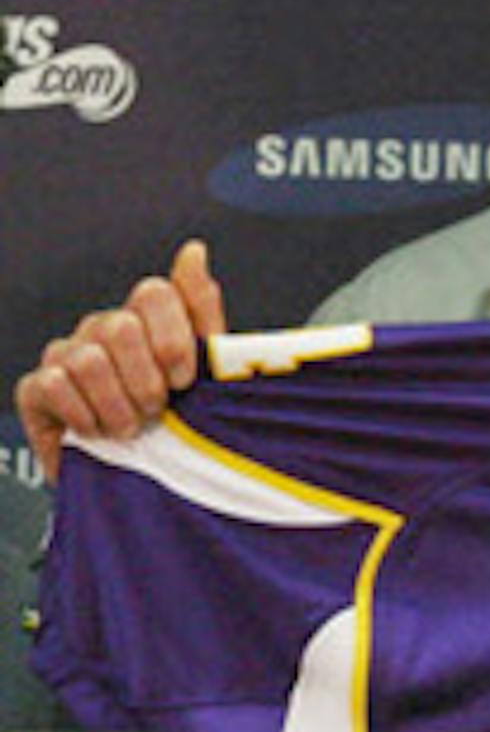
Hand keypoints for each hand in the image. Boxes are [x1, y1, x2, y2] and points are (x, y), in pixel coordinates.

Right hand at [15, 240, 226, 478]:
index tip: (186, 380)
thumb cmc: (183, 423)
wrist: (148, 482)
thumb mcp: (210, 374)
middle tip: (159, 411)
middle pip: (121, 327)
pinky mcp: (37, 388)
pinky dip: (84, 416)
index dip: (174, 339)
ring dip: (118, 406)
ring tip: (133, 429)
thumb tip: (194, 250)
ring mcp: (66, 354)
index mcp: (148, 319)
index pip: (155, 294)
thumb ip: (203, 311)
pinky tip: (99, 433)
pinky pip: (54, 386)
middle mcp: (103, 328)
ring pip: (89, 360)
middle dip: (148, 381)